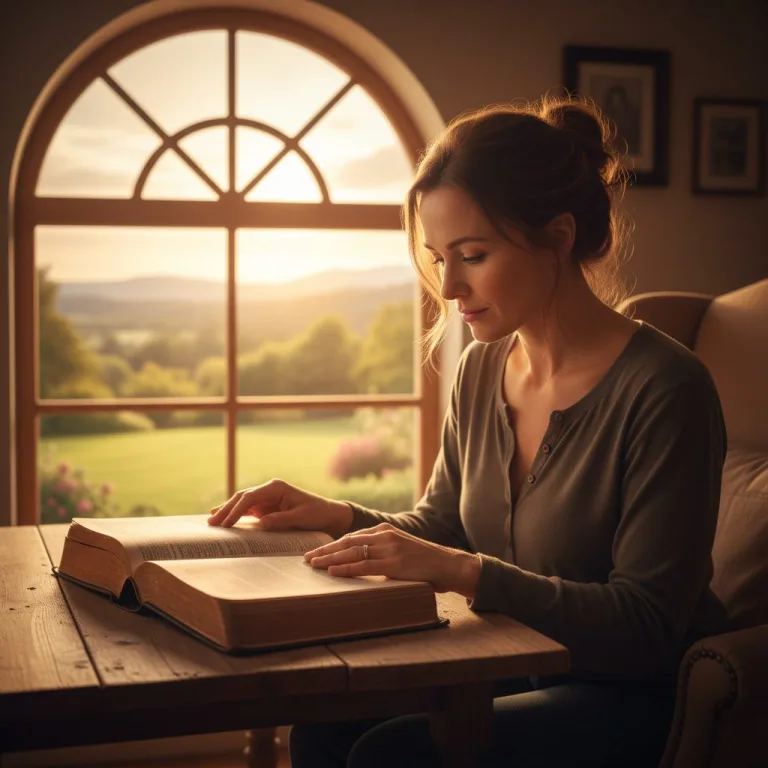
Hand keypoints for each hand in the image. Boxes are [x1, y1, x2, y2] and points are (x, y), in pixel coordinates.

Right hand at [207, 479, 353, 538]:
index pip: (250, 497)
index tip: (225, 523)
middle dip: (226, 509)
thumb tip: (261, 523)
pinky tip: (222, 518)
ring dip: (227, 511)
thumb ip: (281, 519)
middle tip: (211, 523)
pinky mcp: (267, 506)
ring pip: (241, 502)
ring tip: (211, 521)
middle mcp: (269, 489)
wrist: (328, 514)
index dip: (236, 510)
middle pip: (242, 497)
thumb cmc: (317, 514)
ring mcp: (267, 497)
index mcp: (277, 487)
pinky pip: (247, 509)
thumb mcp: (301, 517)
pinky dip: (235, 514)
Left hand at [304, 523, 481, 597]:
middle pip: (347, 542)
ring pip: (352, 553)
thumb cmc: (424, 562)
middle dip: (326, 551)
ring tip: (314, 565)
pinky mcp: (395, 563)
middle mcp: (385, 535)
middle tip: (307, 559)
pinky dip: (346, 569)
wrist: (448, 565)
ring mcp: (390, 548)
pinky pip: (364, 566)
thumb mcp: (400, 550)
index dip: (332, 545)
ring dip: (330, 560)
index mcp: (385, 530)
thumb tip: (360, 562)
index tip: (316, 552)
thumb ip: (381, 552)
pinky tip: (332, 571)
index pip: (352, 536)